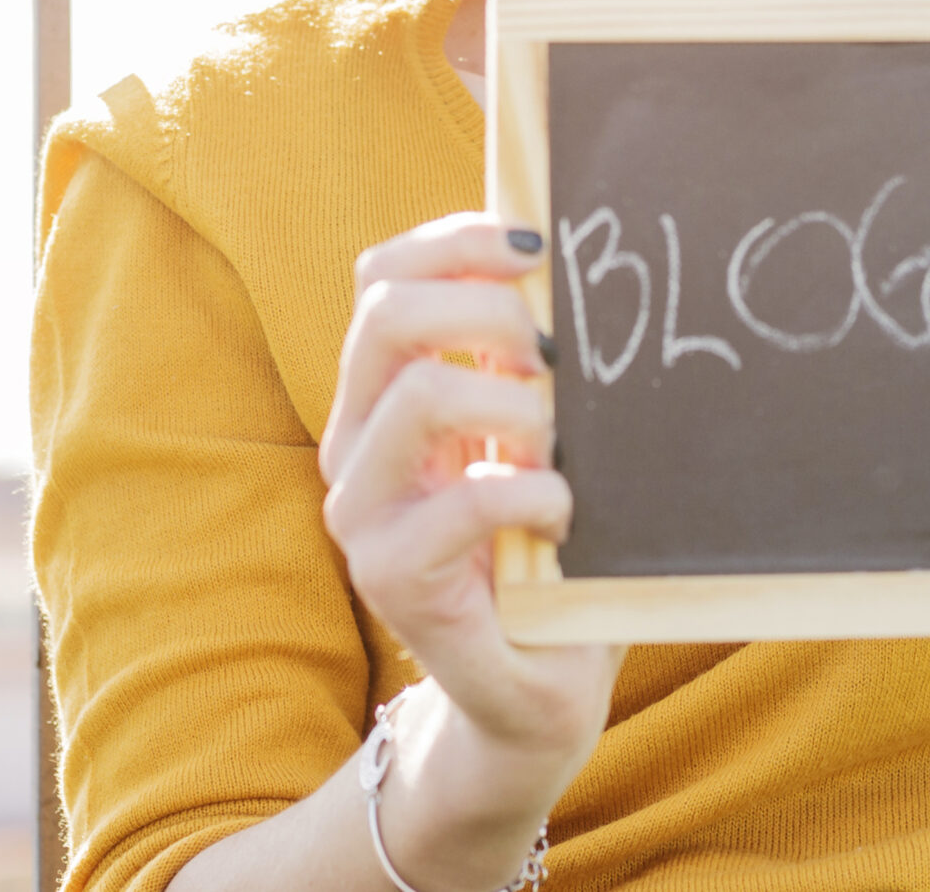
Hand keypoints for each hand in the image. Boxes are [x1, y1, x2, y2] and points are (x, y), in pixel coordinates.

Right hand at [319, 213, 621, 888]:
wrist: (532, 687)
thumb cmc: (549, 550)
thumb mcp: (536, 436)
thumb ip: (530, 364)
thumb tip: (573, 261)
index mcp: (385, 396)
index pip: (382, 277)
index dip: (455, 241)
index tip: (538, 245)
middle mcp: (356, 446)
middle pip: (386, 315)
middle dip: (489, 310)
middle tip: (557, 355)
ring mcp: (363, 515)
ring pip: (418, 394)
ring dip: (515, 405)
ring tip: (559, 447)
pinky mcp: (391, 580)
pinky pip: (463, 501)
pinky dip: (533, 491)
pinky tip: (562, 514)